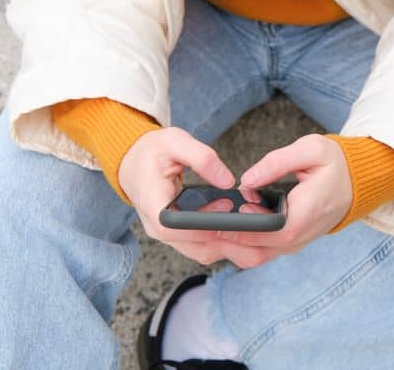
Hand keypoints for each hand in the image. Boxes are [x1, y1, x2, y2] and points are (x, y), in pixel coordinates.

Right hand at [118, 126, 263, 269]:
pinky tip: (247, 230)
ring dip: (231, 246)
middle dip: (230, 243)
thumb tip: (228, 181)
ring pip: (203, 252)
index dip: (203, 228)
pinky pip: (204, 246)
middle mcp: (158, 228)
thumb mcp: (174, 141)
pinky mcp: (180, 236)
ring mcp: (169, 235)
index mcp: (152, 205)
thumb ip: (202, 158)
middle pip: (196, 248)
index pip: (176, 229)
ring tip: (260, 231)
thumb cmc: (152, 151)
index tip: (229, 216)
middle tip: (260, 230)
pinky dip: (225, 242)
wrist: (133, 162)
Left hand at [212, 134, 354, 268]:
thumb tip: (246, 180)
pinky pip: (260, 252)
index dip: (244, 229)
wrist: (356, 182)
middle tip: (200, 226)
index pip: (270, 232)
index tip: (220, 217)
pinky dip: (239, 245)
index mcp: (306, 213)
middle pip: (257, 251)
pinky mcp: (288, 242)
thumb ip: (277, 163)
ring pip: (256, 257)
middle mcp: (299, 235)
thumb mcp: (311, 150)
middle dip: (226, 242)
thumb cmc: (335, 164)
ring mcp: (294, 242)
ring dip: (230, 247)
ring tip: (204, 229)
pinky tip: (221, 230)